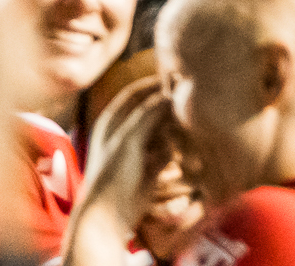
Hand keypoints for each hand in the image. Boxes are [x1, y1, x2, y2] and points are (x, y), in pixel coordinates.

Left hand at [67, 77, 174, 250]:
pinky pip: (167, 150)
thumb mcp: (128, 139)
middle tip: (186, 104)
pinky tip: (169, 158)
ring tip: (175, 134)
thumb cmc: (111, 175)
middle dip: (167, 109)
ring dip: (171, 131)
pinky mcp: (151, 166)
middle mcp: (125, 132)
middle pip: (152, 110)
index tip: (176, 78)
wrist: (108, 216)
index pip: (135, 92)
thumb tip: (170, 94)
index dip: (154, 84)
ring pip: (162, 129)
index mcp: (111, 121)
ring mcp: (138, 149)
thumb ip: (149, 114)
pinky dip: (170, 151)